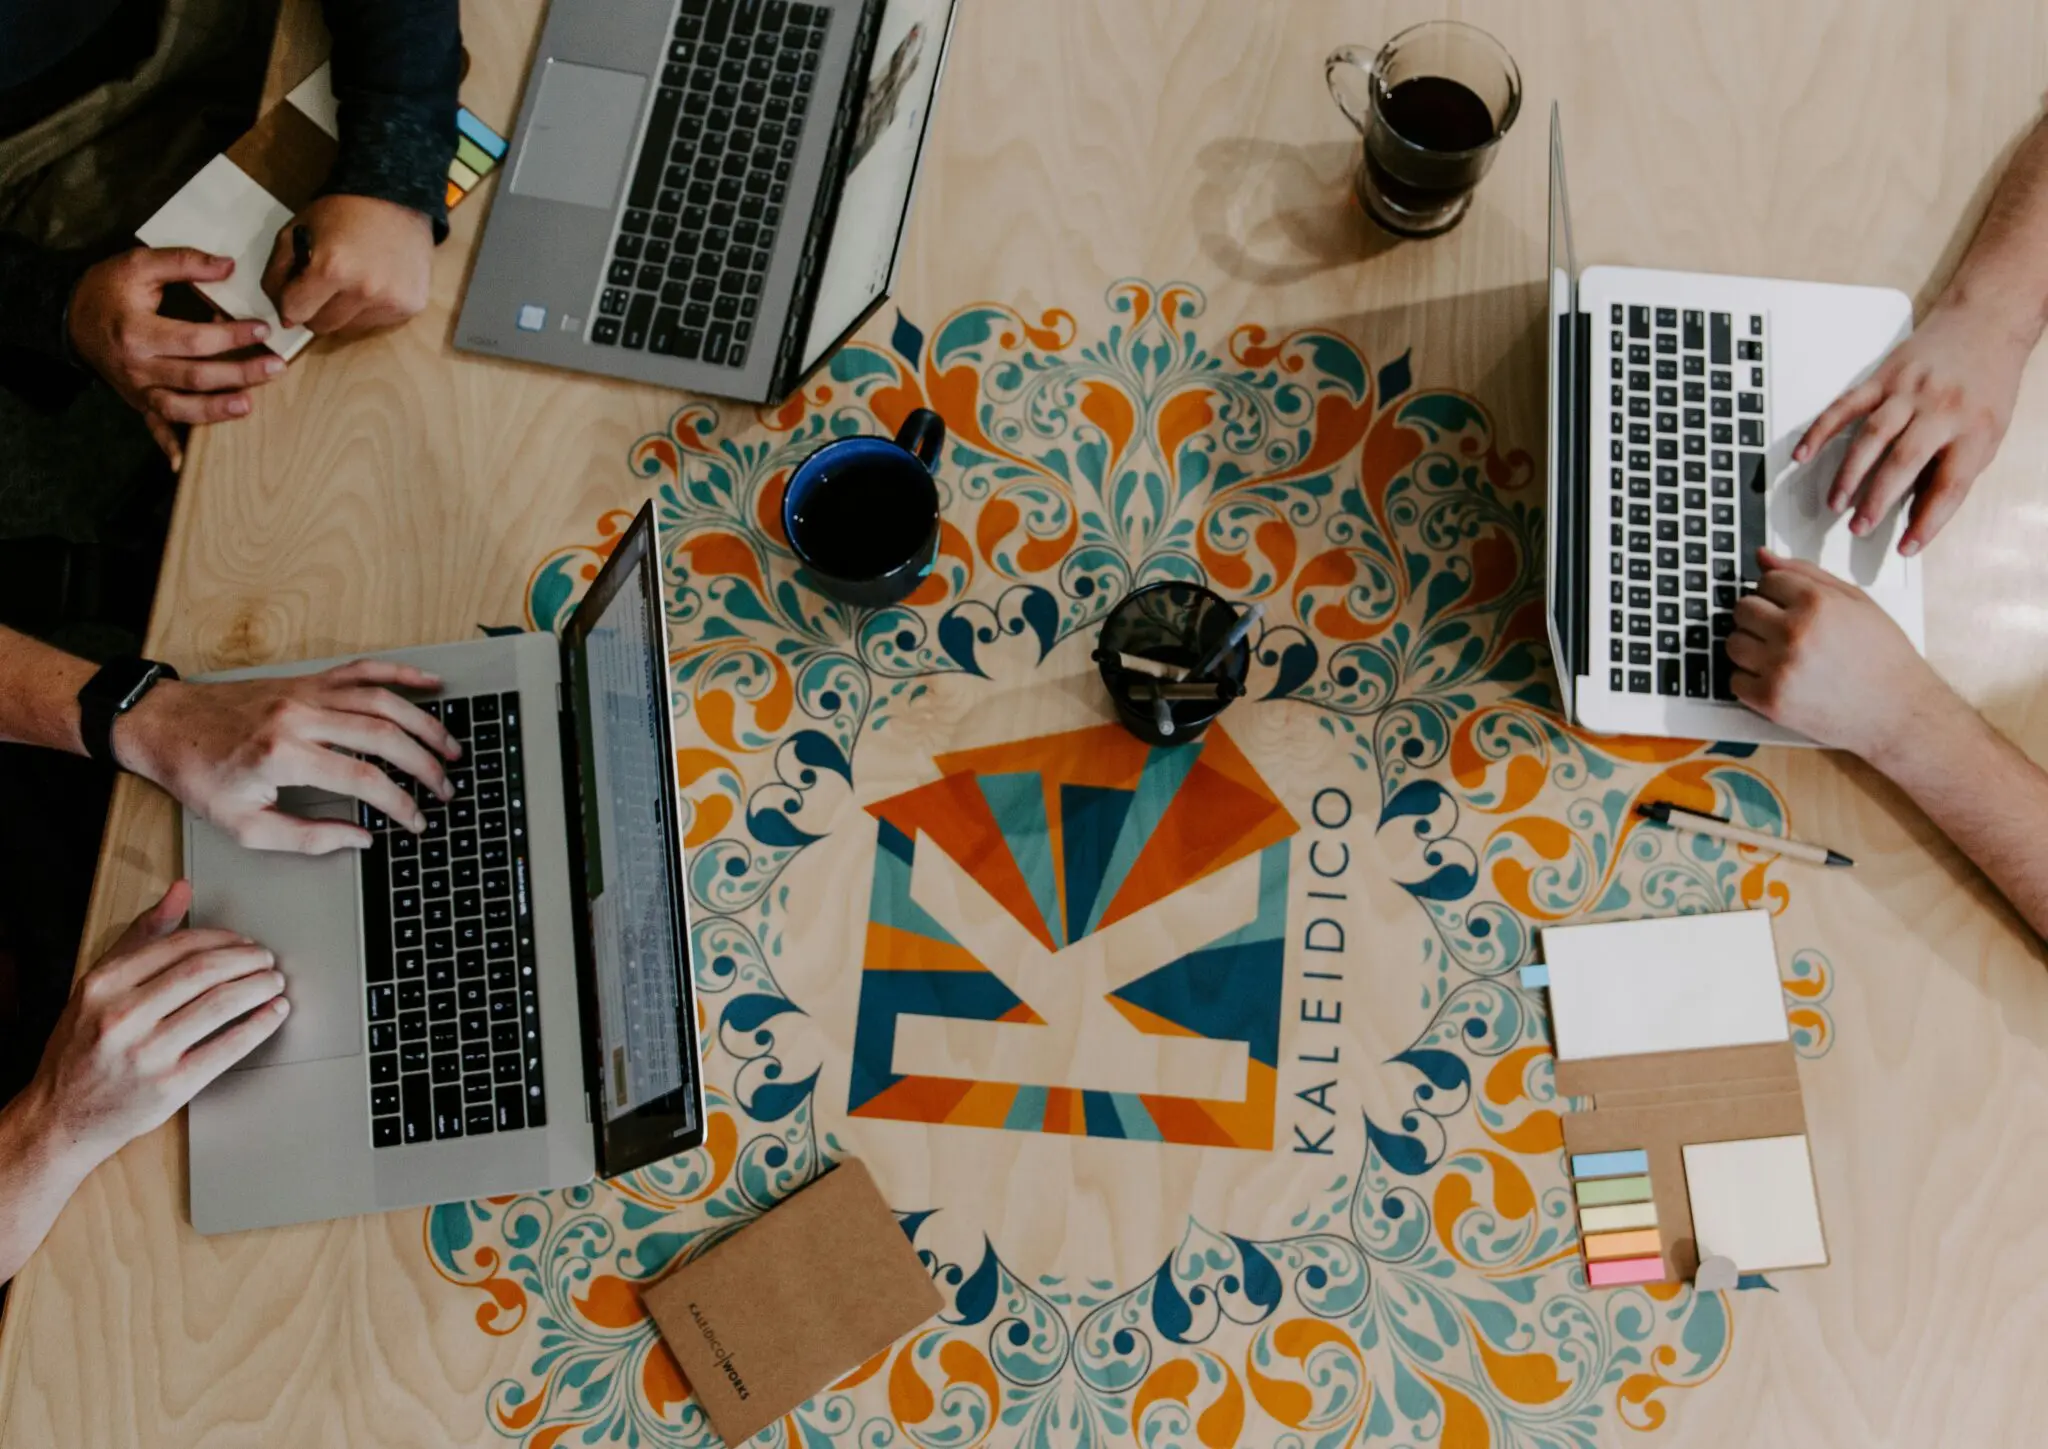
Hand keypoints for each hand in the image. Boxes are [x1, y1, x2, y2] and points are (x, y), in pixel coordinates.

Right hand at [26, 881, 287, 1171]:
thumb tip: (181, 891)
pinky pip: (227, 1047)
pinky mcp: (170, 1086)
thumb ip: (142, 936)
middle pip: (205, 971)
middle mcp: (121, 1016)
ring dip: (259, 987)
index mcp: (104, 985)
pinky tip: (274, 1013)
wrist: (61, 1117)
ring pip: (221, 1004)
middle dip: (248, 960)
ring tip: (274, 982)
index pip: (180, 945)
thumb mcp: (99, 986)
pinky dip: (259, 1025)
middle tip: (267, 959)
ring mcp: (146, 1053)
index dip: (224, 938)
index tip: (243, 941)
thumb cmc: (84, 1046)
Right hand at [67, 247, 282, 466]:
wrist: (69, 316)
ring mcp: (137, 389)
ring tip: (248, 405)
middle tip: (276, 367)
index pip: (194, 340)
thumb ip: (183, 262)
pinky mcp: (137, 402)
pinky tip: (185, 463)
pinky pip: (154, 427)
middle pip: (195, 377)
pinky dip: (169, 446)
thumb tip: (228, 266)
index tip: (263, 330)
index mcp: (137, 332)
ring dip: (216, 411)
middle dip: (240, 374)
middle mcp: (137, 367)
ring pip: (180, 409)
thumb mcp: (138, 264)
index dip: (231, 337)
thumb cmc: (107, 288)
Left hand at [116, 659, 462, 853]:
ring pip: (384, 701)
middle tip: (446, 787)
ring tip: (450, 747)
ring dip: (424, 724)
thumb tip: (358, 838)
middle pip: (385, 736)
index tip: (418, 820)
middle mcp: (300, 717)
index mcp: (284, 756)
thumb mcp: (244, 826)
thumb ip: (307, 837)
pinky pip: (364, 670)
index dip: (401, 803)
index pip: (365, 778)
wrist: (166, 727)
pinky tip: (430, 682)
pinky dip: (401, 673)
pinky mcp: (307, 681)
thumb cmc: (199, 777)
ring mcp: (306, 693)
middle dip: (425, 764)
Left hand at [262, 194, 432, 336]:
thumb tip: (280, 309)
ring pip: (349, 328)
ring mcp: (391, 301)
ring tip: (350, 284)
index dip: (289, 303)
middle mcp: (364, 291)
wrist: (397, 198)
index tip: (294, 294)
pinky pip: (376, 323)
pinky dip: (368, 310)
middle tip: (321, 288)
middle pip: (322, 327)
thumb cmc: (342, 211)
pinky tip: (374, 285)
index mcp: (332, 269)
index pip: (295, 312)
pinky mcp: (411, 306)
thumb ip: (279, 270)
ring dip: (342, 312)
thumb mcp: (296, 229)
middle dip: (314, 310)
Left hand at [1726, 549, 1955, 760]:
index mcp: (1816, 603)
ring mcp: (1780, 668)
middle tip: (1784, 632)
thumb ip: (1806, 574)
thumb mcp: (1856, 602)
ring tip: (1781, 655)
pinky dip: (1750, 680)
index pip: (1765, 580)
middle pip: (1742, 609)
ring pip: (1732, 643)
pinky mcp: (1771, 701)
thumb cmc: (1882, 656)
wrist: (1899, 711)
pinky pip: (1734, 680)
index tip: (1789, 606)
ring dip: (1751, 647)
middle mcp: (1795, 632)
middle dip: (1759, 617)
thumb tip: (1762, 556)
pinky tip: (1778, 679)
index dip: (1777, 593)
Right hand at [1795, 298, 2034, 554]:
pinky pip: (1846, 406)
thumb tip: (1920, 511)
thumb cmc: (1988, 383)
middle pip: (1903, 463)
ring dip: (1849, 474)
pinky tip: (1804, 454)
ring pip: (1872, 438)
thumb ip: (1955, 469)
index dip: (1926, 522)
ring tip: (1835, 503)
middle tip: (1858, 528)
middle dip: (1877, 501)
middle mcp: (1941, 410)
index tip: (1906, 547)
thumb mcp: (1988, 433)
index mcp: (1974, 430)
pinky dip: (1821, 431)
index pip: (1949, 486)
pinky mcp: (1883, 377)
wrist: (1987, 324)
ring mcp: (1908, 391)